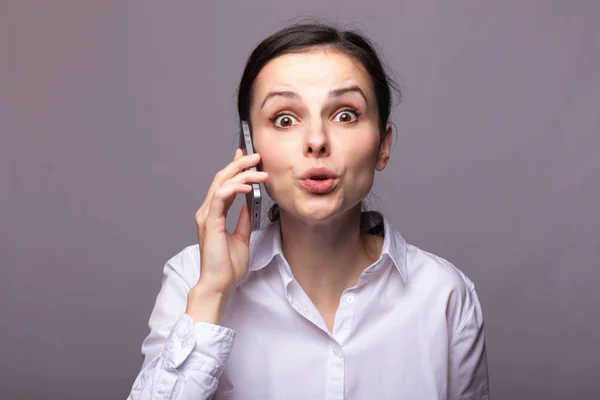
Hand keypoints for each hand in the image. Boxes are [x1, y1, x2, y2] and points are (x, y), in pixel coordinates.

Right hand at [193, 148, 267, 294]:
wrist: (219, 285)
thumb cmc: (227, 266)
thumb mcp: (242, 236)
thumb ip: (244, 218)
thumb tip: (251, 203)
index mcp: (213, 215)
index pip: (223, 184)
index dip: (234, 167)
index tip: (246, 156)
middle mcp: (207, 212)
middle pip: (221, 178)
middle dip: (239, 164)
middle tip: (256, 156)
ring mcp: (207, 216)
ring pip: (221, 183)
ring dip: (241, 173)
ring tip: (259, 170)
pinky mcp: (210, 222)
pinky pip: (220, 197)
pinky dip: (234, 188)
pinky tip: (248, 186)